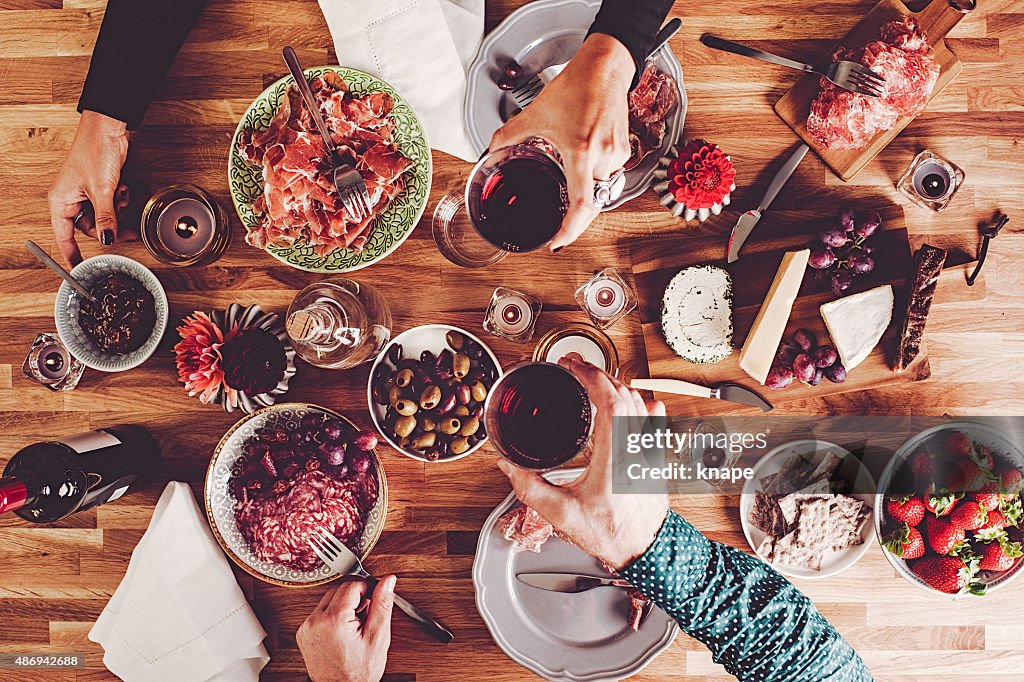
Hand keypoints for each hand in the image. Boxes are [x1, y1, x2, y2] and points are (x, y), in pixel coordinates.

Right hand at [47, 110, 129, 265]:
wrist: (107, 129)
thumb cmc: (95, 152)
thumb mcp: (102, 191)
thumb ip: (105, 218)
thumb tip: (106, 239)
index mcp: (61, 201)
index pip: (64, 236)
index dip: (72, 254)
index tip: (79, 270)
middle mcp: (71, 199)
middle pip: (90, 228)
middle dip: (109, 227)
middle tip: (126, 230)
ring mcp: (85, 193)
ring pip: (103, 217)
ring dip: (117, 212)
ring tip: (122, 198)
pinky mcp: (100, 187)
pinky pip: (110, 206)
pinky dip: (119, 201)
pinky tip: (123, 190)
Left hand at [297, 576, 395, 681]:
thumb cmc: (358, 672)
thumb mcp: (377, 637)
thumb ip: (382, 605)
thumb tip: (388, 581)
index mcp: (333, 620)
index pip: (351, 585)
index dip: (367, 588)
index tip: (374, 598)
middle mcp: (315, 621)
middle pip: (338, 590)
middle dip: (356, 597)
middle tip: (367, 615)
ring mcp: (307, 628)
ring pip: (329, 599)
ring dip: (344, 606)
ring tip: (355, 626)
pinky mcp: (304, 633)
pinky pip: (320, 612)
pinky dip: (333, 615)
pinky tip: (344, 631)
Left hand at [488, 34, 633, 251]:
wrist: (605, 68)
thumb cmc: (576, 87)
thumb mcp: (536, 113)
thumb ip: (509, 135)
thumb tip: (492, 150)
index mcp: (580, 151)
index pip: (581, 204)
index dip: (570, 229)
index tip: (557, 241)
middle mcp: (603, 156)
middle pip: (591, 202)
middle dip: (575, 217)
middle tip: (560, 229)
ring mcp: (617, 155)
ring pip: (601, 191)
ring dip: (585, 196)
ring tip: (569, 194)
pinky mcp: (625, 150)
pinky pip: (609, 177)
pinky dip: (594, 181)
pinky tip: (583, 171)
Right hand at [496, 358, 667, 569]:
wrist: (645, 550)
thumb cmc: (610, 534)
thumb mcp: (560, 514)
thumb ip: (529, 488)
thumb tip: (508, 465)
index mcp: (615, 458)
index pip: (611, 402)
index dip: (591, 377)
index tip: (572, 366)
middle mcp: (637, 448)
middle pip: (624, 393)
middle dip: (597, 373)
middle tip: (573, 366)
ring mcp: (650, 449)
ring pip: (639, 401)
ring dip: (615, 384)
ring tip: (591, 379)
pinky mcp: (655, 454)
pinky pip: (652, 416)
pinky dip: (637, 401)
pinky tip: (627, 399)